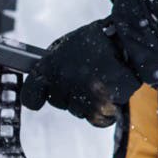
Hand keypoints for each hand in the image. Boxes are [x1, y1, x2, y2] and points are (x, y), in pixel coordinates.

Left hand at [20, 20, 140, 125]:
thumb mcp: (63, 47)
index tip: (39, 98)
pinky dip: (106, 111)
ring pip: (79, 112)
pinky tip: (110, 93)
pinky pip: (100, 119)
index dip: (36, 97)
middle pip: (59, 102)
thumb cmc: (95, 41)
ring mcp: (84, 95)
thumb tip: (42, 85)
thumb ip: (49, 68)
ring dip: (89, 102)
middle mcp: (63, 83)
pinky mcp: (104, 105)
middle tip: (84, 75)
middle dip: (69, 93)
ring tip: (100, 80)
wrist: (127, 38)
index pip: (30, 97)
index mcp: (49, 67)